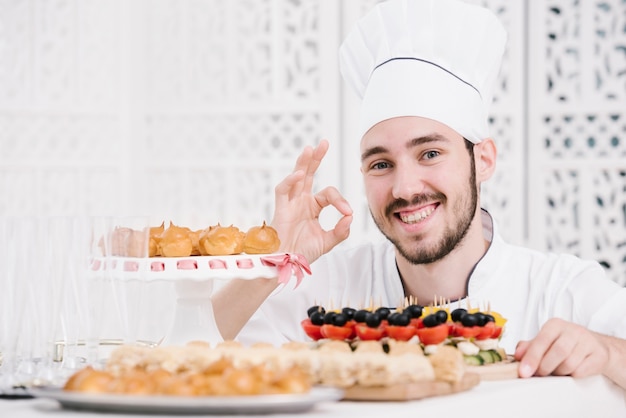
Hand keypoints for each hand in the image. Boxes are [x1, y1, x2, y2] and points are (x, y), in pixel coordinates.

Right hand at [271, 139, 352, 263]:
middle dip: (316, 158)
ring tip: (310, 148)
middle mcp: (301, 201)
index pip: (329, 194)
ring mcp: (290, 203)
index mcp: (312, 207)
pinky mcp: (281, 209)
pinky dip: (290, 181)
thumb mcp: (328, 241)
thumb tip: (350, 217)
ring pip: (296, 177)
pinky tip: (299, 174)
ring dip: (303, 163)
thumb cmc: (302, 252)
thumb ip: (341, 231)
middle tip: (324, 142)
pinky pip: (282, 191)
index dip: (340, 200)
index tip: (347, 213)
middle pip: (309, 174)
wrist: (287, 264)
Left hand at [514, 318, 609, 378]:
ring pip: (569, 364)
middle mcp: (572, 330)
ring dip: (559, 372)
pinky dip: (572, 375)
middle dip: (545, 367)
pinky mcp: (599, 355)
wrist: (595, 346)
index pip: (542, 340)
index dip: (532, 358)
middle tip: (540, 373)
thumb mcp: (545, 341)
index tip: (524, 372)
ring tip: (556, 370)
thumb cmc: (565, 343)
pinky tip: (570, 370)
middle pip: (557, 352)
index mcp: (555, 325)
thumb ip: (529, 347)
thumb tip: (518, 355)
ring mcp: (588, 342)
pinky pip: (582, 371)